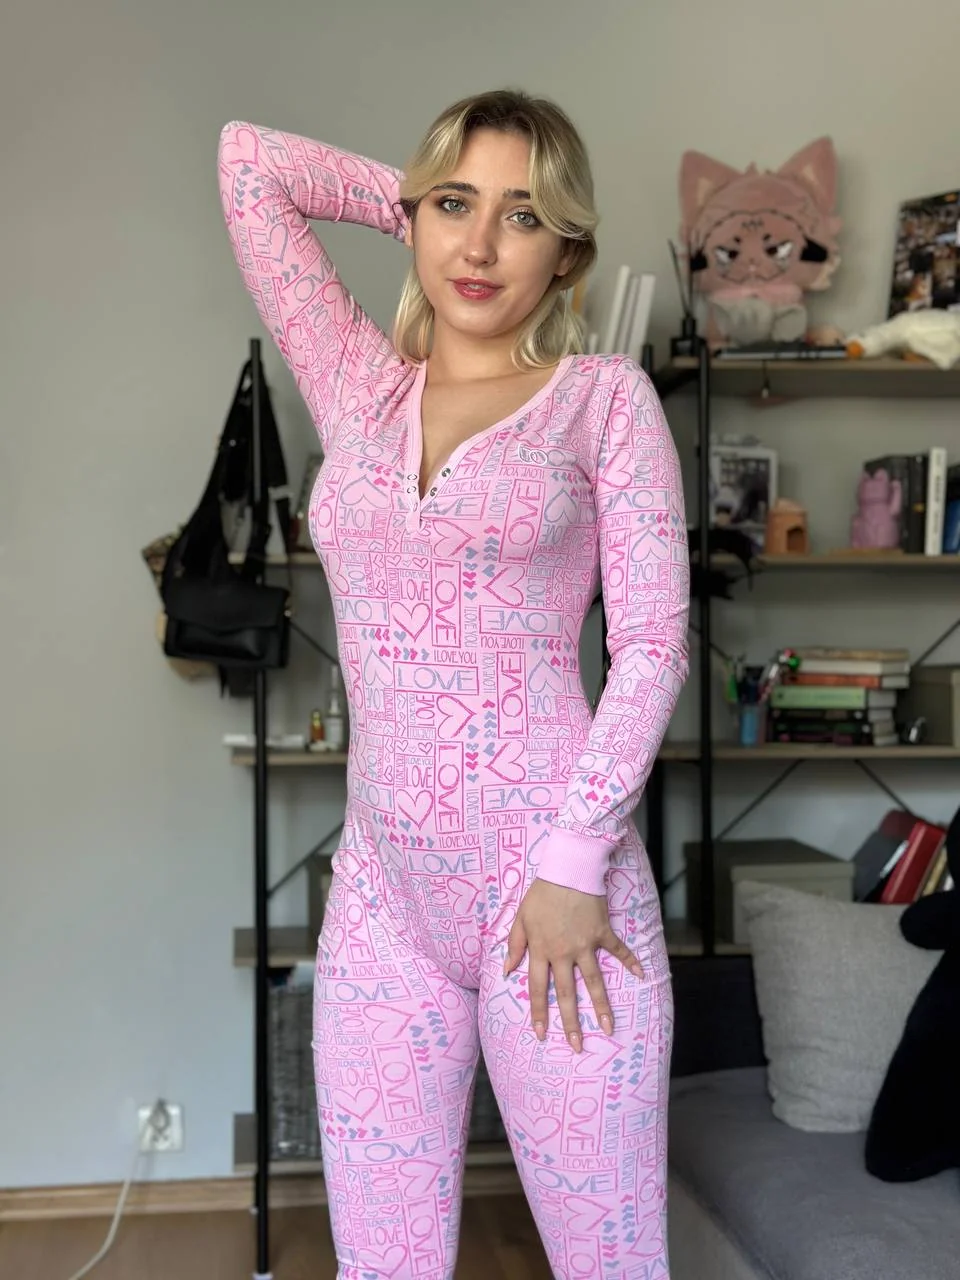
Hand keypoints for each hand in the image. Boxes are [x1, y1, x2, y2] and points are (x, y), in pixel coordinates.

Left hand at [503, 877, 643, 1051]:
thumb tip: (506, 970)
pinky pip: (618, 951)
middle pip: (567, 993)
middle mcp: (563, 953)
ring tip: (608, 1028)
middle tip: (577, 1046)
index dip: (539, 1013)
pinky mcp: (602, 933)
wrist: (568, 869)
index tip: (541, 1035)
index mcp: (541, 950)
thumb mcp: (521, 918)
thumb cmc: (541, 894)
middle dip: (571, 1022)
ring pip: (594, 981)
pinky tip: (642, 975)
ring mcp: (585, 945)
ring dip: (601, 1006)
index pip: (537, 988)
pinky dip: (631, 961)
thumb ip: (515, 946)